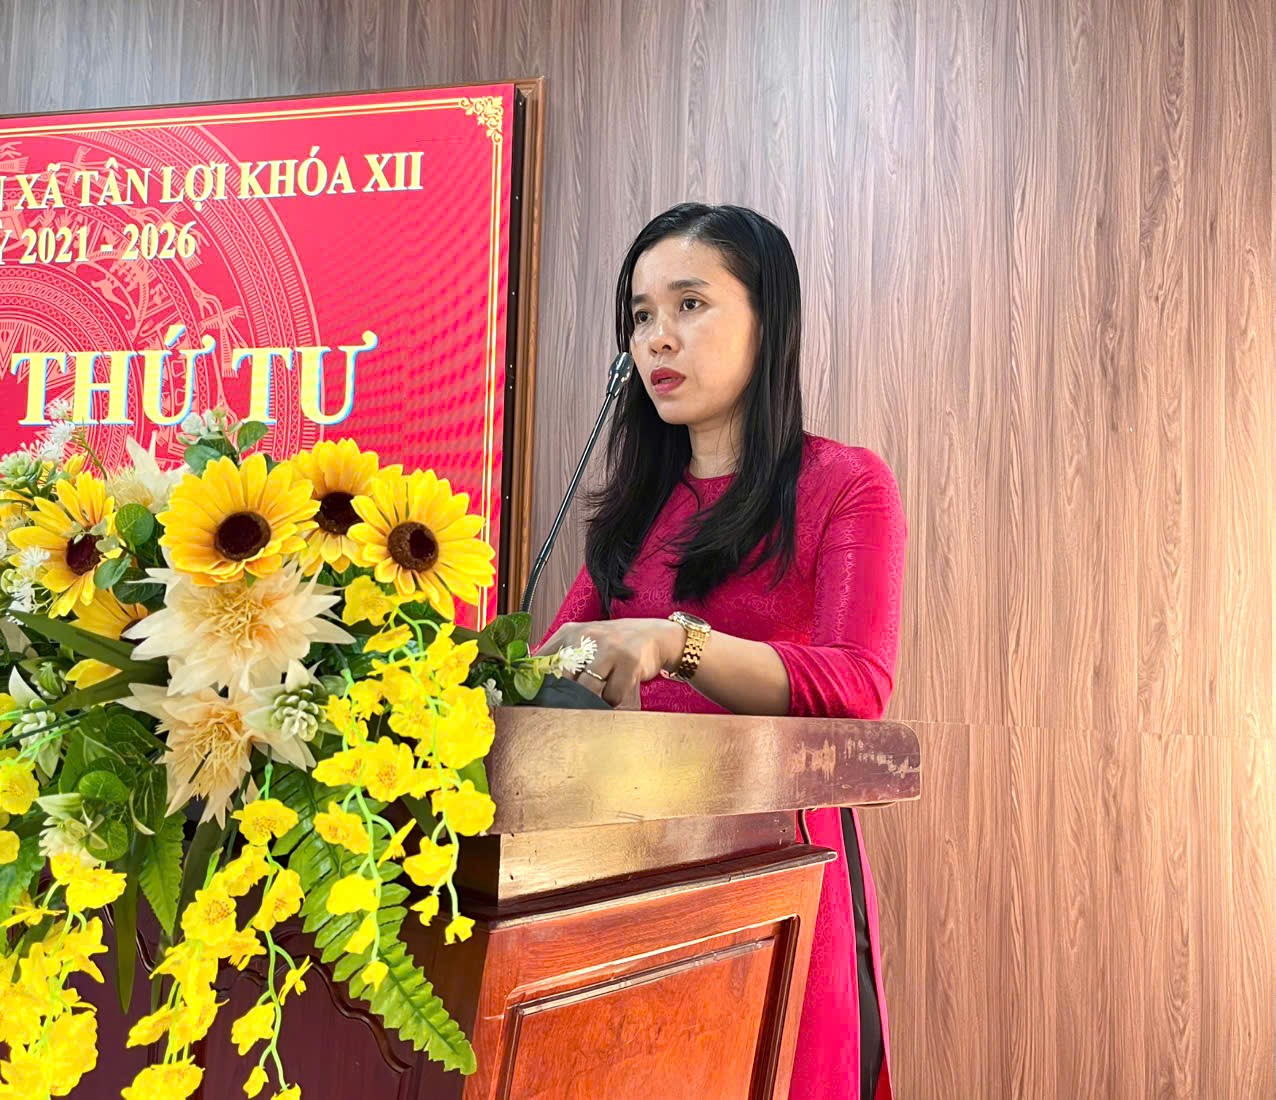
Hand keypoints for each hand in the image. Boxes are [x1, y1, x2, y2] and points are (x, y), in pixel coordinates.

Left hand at [535, 618, 684, 706]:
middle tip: (569, 709)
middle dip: (565, 699)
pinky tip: (618, 692)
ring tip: (598, 699)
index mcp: (570, 632)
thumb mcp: (583, 642)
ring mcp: (609, 648)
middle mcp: (587, 637)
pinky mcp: (629, 662)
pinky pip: (612, 695)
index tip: (536, 702)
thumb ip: (558, 658)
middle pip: (563, 681)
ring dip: (591, 702)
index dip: (538, 685)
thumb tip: (528, 682)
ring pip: (587, 691)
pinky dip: (613, 701)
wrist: (653, 635)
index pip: (543, 662)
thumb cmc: (613, 645)